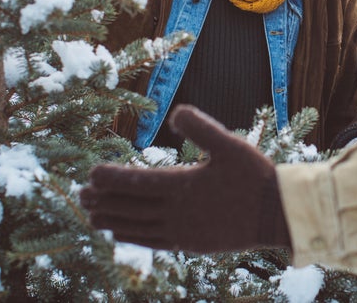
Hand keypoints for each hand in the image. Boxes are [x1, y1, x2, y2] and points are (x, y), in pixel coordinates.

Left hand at [79, 105, 290, 251]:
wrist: (278, 215)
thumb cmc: (256, 176)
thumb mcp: (231, 144)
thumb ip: (201, 126)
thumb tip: (174, 112)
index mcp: (183, 185)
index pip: (137, 182)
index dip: (111, 178)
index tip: (90, 174)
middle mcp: (177, 212)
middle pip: (131, 207)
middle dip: (103, 200)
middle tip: (79, 195)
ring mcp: (182, 231)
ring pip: (137, 227)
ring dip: (113, 221)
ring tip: (91, 217)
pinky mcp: (190, 243)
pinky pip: (153, 241)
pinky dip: (133, 237)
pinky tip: (121, 234)